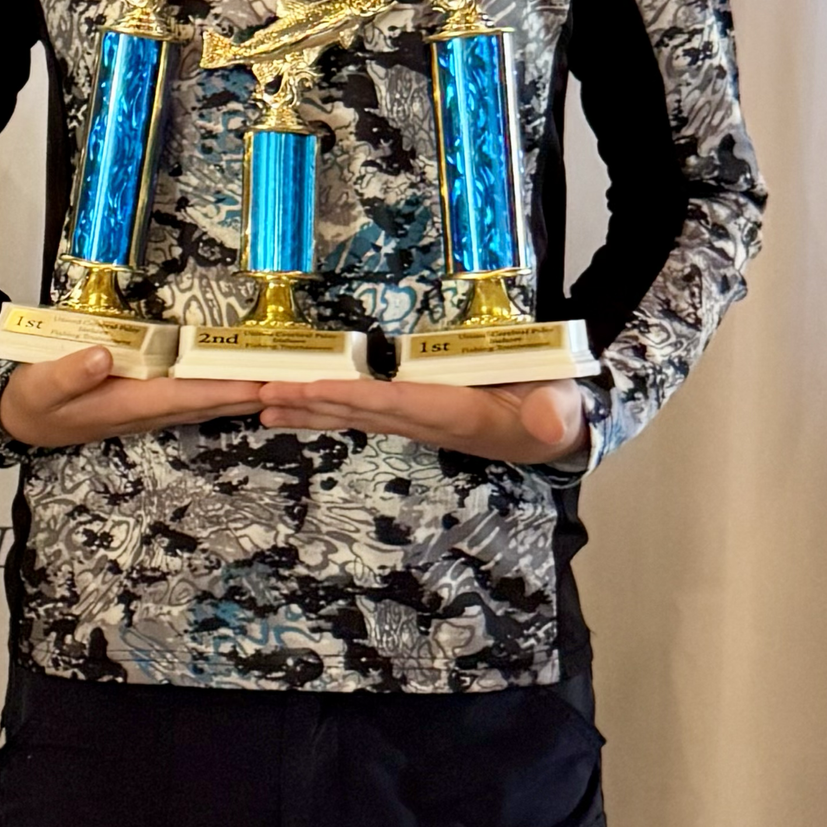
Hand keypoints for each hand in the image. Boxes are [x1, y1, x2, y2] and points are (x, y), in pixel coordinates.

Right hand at [0, 345, 270, 448]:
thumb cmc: (32, 399)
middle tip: (294, 381)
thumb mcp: (41, 384)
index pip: (188, 397)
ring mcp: (147, 409)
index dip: (226, 390)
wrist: (19, 421)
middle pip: (208, 403)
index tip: (263, 384)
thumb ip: (70, 372)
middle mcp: (146, 411)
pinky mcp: (144, 402)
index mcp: (128, 404)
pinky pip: (192, 398)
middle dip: (250, 393)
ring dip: (241, 394)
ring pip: (205, 403)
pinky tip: (240, 384)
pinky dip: (219, 391)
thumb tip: (103, 354)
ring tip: (280, 381)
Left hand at [241, 370, 589, 466]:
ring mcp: (418, 420)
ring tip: (262, 404)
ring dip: (308, 410)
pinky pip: (363, 410)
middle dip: (311, 404)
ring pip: (355, 415)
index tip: (313, 390)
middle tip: (262, 396)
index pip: (398, 404)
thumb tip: (549, 422)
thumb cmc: (557, 413)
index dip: (355, 397)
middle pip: (361, 413)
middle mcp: (428, 423)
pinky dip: (328, 406)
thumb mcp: (563, 411)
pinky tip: (298, 404)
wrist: (556, 435)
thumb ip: (555, 413)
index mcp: (459, 416)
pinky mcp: (414, 414)